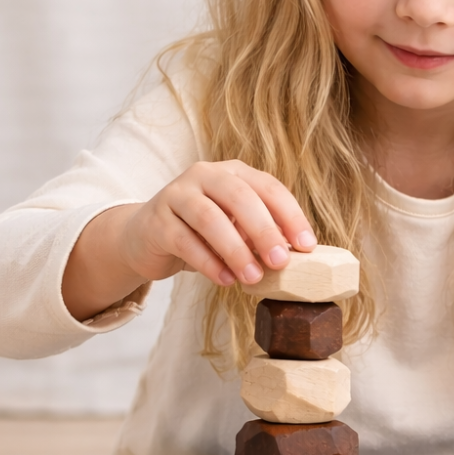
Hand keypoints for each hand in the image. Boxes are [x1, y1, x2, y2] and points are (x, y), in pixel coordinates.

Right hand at [62, 160, 316, 320]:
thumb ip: (260, 237)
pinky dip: (208, 263)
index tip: (307, 246)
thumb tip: (294, 257)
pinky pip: (185, 241)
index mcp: (233, 173)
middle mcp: (204, 175)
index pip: (268, 187)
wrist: (146, 237)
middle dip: (264, 230)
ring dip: (235, 250)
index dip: (290, 215)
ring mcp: (177, 195)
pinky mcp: (157, 221)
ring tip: (253, 277)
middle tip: (281, 262)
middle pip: (239, 197)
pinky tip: (225, 281)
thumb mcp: (236, 229)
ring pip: (209, 218)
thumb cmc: (202, 234)